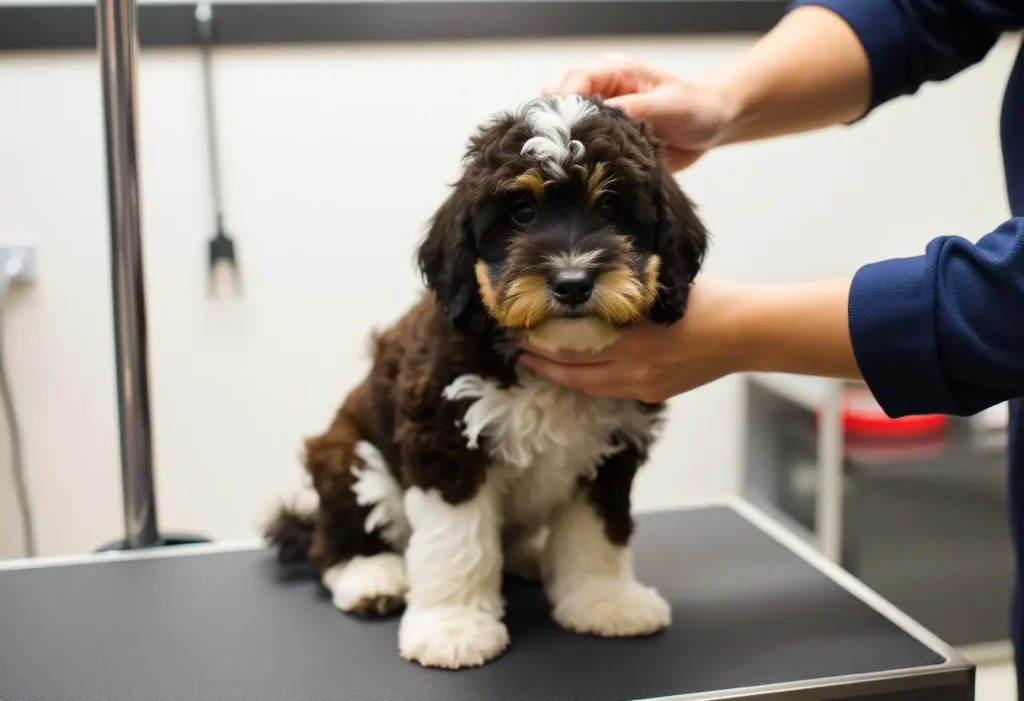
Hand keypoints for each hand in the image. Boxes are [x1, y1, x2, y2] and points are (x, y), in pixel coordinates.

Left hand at [517, 277, 745, 402]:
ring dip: (557, 374)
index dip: (541, 338)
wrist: (745, 332)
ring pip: (587, 385)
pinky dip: (585, 382)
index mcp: (632, 334)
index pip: (571, 341)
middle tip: (515, 346)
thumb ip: (627, 291)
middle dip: (540, 357)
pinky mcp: (652, 393)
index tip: (520, 326)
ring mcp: (642, 382)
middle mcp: (633, 364)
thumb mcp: (660, 284)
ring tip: (532, 363)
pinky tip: (572, 372)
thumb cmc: (708, 298)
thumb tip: (590, 285)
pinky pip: (609, 390)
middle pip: (572, 366)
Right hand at [544, 53, 735, 170]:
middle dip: (560, 122)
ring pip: (567, 126)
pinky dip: (579, 158)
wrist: (711, 126)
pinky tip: (583, 168)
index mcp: (615, 73)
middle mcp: (603, 92)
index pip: (575, 80)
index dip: (565, 101)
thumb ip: (636, 108)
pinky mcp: (606, 140)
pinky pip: (582, 147)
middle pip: (561, 101)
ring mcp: (601, 117)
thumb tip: (604, 115)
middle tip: (566, 145)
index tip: (565, 125)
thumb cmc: (696, 109)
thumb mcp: (670, 104)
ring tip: (574, 159)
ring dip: (569, 142)